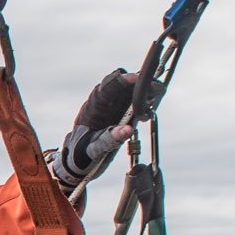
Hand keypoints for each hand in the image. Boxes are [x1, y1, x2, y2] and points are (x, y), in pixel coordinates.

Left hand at [48, 69, 159, 192]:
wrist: (78, 156)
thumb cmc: (81, 151)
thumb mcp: (93, 148)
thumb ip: (108, 140)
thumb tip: (128, 130)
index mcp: (92, 108)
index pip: (106, 87)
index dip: (121, 80)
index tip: (137, 78)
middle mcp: (103, 103)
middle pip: (122, 86)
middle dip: (140, 85)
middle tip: (157, 90)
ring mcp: (112, 107)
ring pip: (130, 93)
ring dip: (144, 95)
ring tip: (152, 105)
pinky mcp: (120, 113)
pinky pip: (134, 104)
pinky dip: (144, 105)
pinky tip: (147, 114)